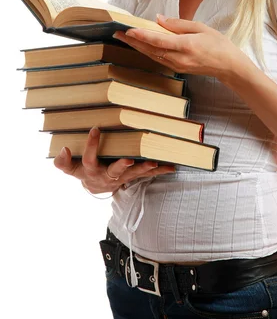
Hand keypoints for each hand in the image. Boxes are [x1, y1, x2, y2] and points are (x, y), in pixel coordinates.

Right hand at [53, 127, 175, 193]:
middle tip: (130, 159)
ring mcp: (122, 177)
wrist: (97, 189)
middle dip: (123, 165)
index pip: (89, 159)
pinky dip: (159, 171)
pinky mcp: (132, 176)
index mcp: (92, 172)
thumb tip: (64, 149)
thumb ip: (63, 162)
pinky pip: (147, 175)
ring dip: (145, 169)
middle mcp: (108, 176)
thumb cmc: (84, 172)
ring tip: (155, 163)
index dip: (91, 146)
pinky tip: (171, 167)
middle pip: (115, 171)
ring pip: (134, 174)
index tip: (95, 129)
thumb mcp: (71, 169)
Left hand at [112, 14, 246, 78]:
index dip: (142, 36)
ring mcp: (177, 66)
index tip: (129, 30)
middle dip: (133, 42)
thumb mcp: (200, 28)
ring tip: (124, 38)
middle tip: (117, 33)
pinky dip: (148, 51)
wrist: (229, 66)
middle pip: (151, 49)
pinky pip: (159, 59)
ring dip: (137, 47)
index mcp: (186, 46)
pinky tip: (140, 46)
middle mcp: (179, 58)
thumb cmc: (218, 44)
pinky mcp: (178, 69)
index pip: (159, 40)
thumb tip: (158, 19)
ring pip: (152, 55)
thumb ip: (178, 24)